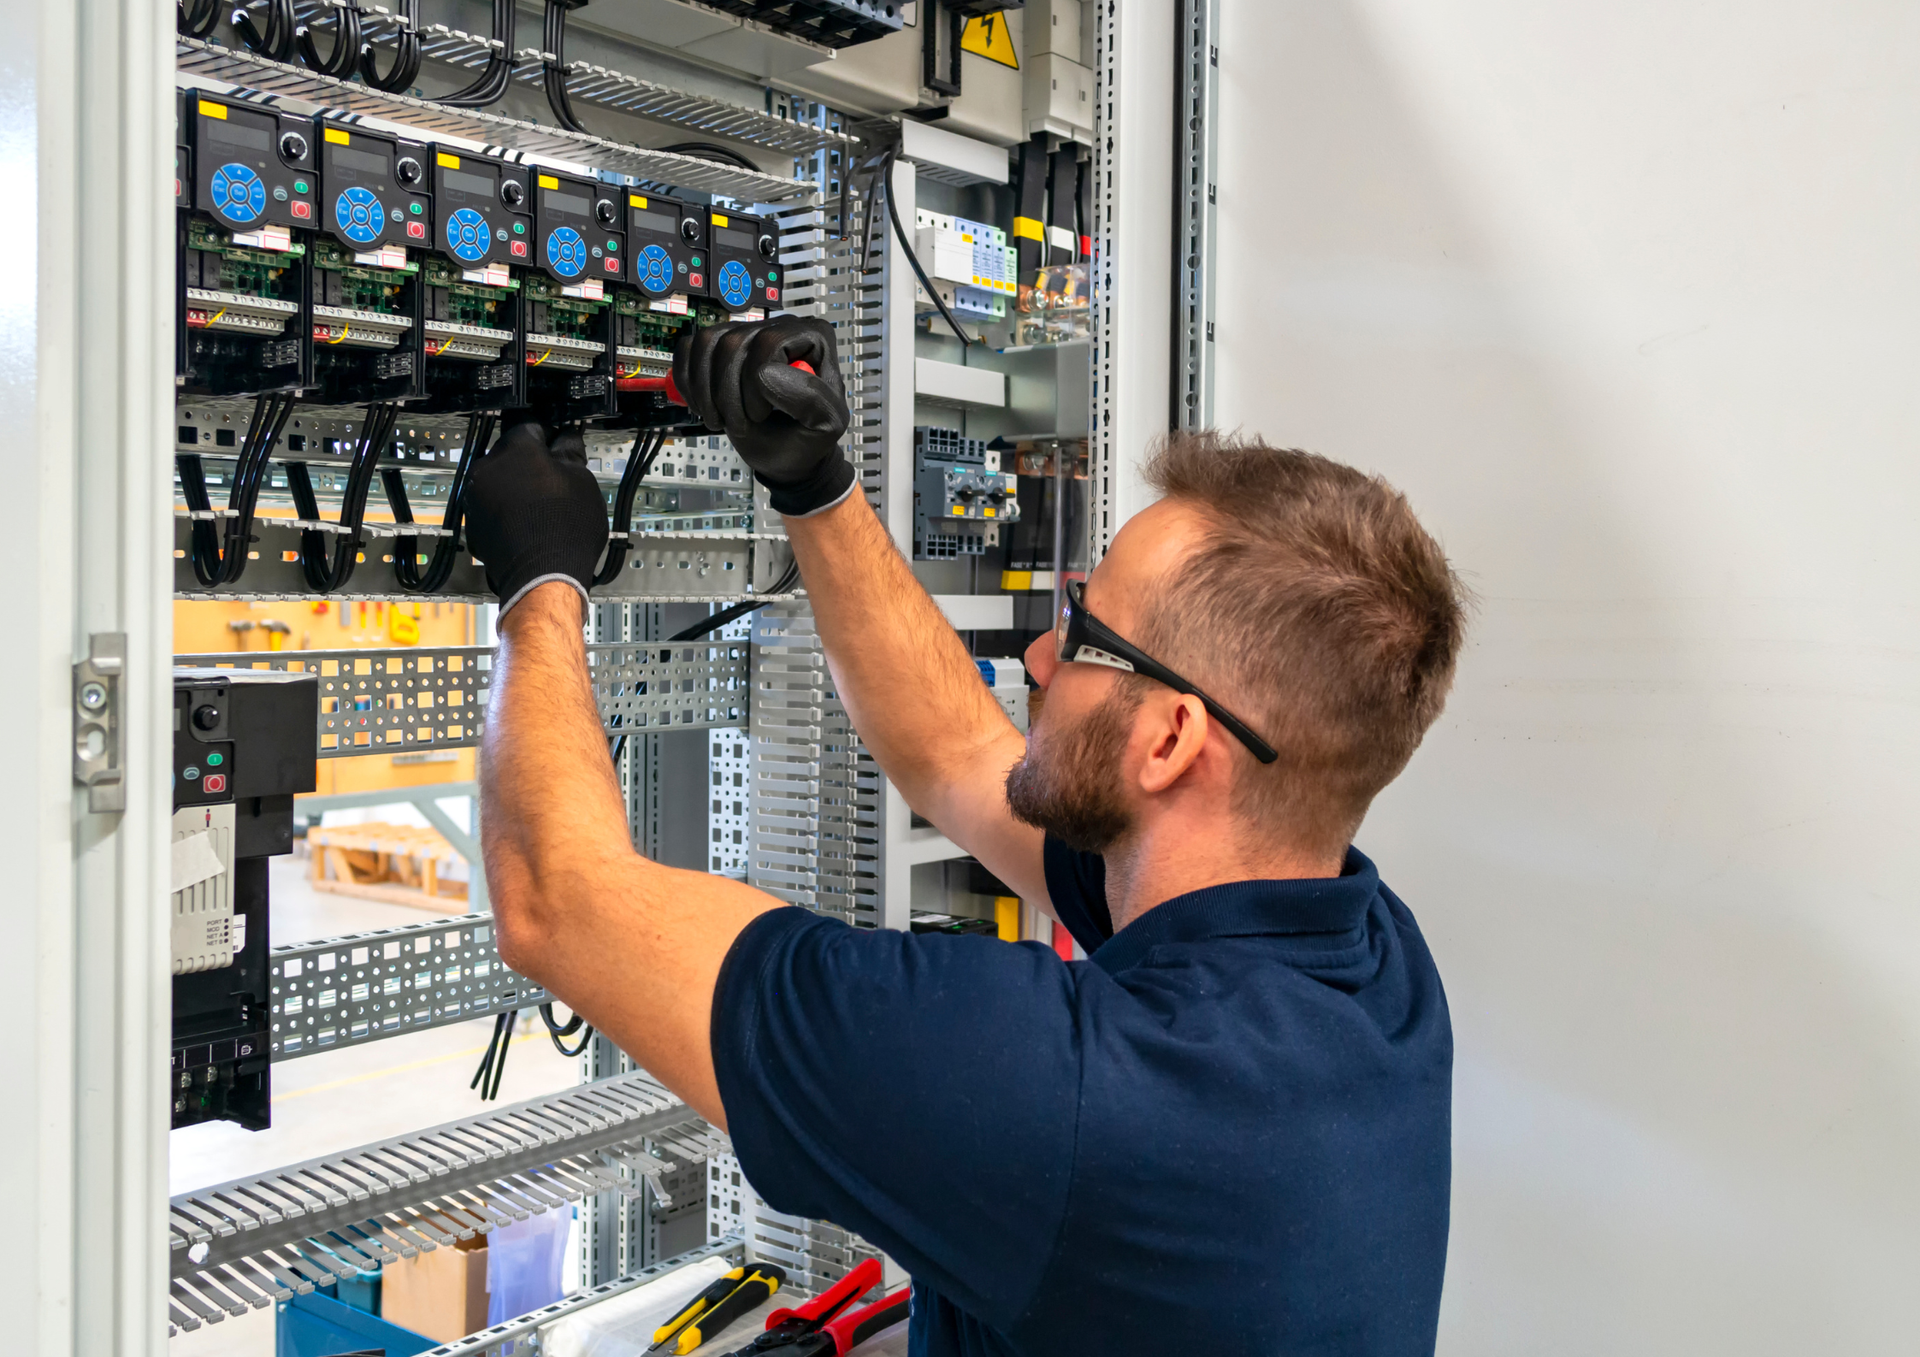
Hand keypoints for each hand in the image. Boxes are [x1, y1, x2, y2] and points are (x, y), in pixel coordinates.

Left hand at [462, 415, 608, 615]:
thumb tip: (567, 440)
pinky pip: (490, 507)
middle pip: (510, 455)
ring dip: (515, 487)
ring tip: (542, 507)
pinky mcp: (473, 524)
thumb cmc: (564, 530)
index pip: (532, 427)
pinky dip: (505, 511)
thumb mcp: (582, 481)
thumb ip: (570, 453)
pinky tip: (527, 524)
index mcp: (516, 448)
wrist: (543, 576)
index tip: (560, 448)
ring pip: (498, 481)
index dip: (550, 437)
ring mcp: (476, 497)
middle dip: (530, 464)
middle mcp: (488, 468)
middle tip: (554, 480)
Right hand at [674, 316, 854, 516]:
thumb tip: (766, 373)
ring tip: (722, 418)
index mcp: (813, 338)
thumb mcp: (827, 425)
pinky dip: (688, 382)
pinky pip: (688, 349)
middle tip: (740, 424)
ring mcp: (745, 333)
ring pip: (705, 343)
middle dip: (727, 393)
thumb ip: (811, 399)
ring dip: (706, 391)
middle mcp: (779, 328)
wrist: (785, 451)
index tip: (762, 414)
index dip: (756, 383)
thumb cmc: (808, 437)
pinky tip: (705, 405)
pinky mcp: (718, 347)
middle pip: (732, 342)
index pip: (769, 341)